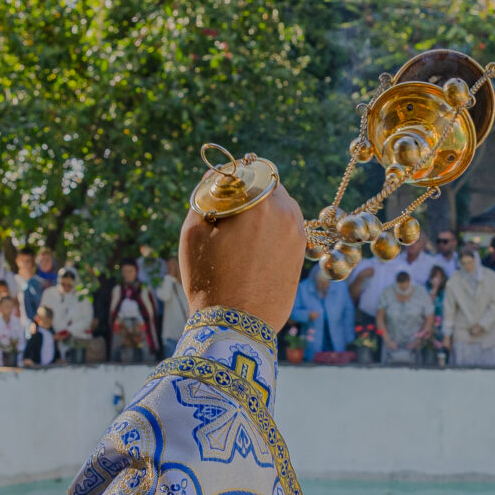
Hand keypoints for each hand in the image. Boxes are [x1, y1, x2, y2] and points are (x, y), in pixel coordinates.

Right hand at [180, 179, 305, 332]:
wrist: (234, 325)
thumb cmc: (208, 278)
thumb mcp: (194, 232)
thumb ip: (205, 194)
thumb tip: (216, 174)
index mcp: (261, 202)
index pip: (252, 169)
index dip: (235, 174)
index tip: (222, 186)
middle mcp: (287, 214)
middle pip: (270, 185)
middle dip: (252, 190)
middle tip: (231, 208)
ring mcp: (298, 236)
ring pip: (282, 206)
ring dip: (264, 209)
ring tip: (241, 230)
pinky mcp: (301, 255)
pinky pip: (287, 228)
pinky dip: (272, 229)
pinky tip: (254, 246)